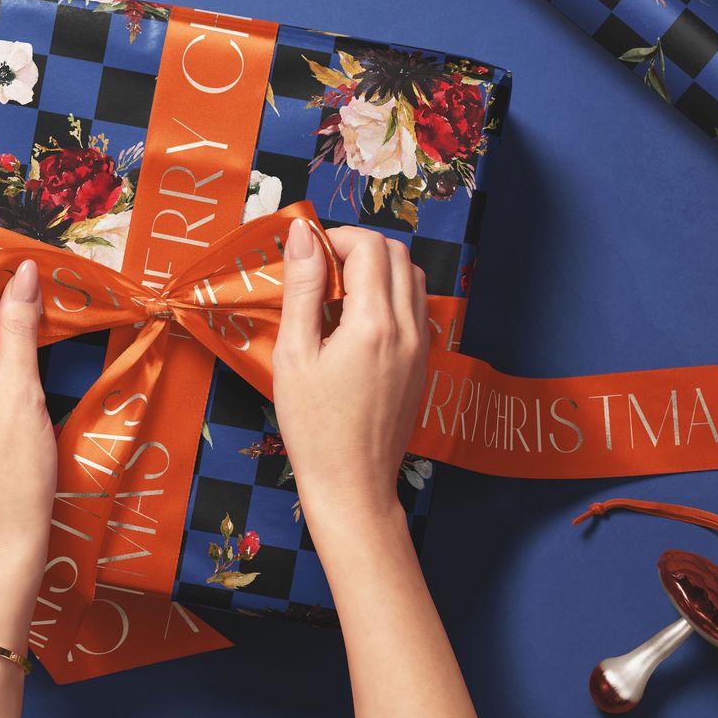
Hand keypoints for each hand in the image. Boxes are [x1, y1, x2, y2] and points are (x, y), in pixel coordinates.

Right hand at [272, 220, 429, 541]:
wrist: (352, 482)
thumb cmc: (313, 425)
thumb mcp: (294, 353)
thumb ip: (301, 287)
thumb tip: (303, 234)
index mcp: (373, 324)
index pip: (369, 247)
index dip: (336, 238)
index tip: (307, 255)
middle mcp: (407, 328)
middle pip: (396, 253)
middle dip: (357, 247)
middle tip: (319, 270)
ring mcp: (421, 346)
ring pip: (411, 276)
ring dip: (377, 269)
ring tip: (337, 295)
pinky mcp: (423, 362)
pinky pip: (415, 307)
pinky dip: (389, 295)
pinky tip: (356, 322)